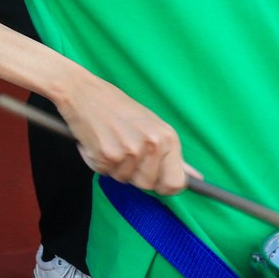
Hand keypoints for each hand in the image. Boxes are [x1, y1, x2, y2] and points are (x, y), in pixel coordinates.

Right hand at [55, 76, 190, 193]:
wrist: (82, 91)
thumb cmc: (116, 107)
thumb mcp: (151, 126)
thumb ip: (171, 154)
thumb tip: (195, 177)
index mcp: (167, 138)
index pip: (176, 183)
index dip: (163, 186)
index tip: (152, 179)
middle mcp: (152, 145)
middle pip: (147, 184)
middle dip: (133, 174)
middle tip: (123, 150)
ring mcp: (129, 151)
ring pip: (123, 179)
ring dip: (113, 166)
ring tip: (109, 141)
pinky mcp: (106, 155)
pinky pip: (104, 172)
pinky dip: (96, 160)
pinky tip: (96, 141)